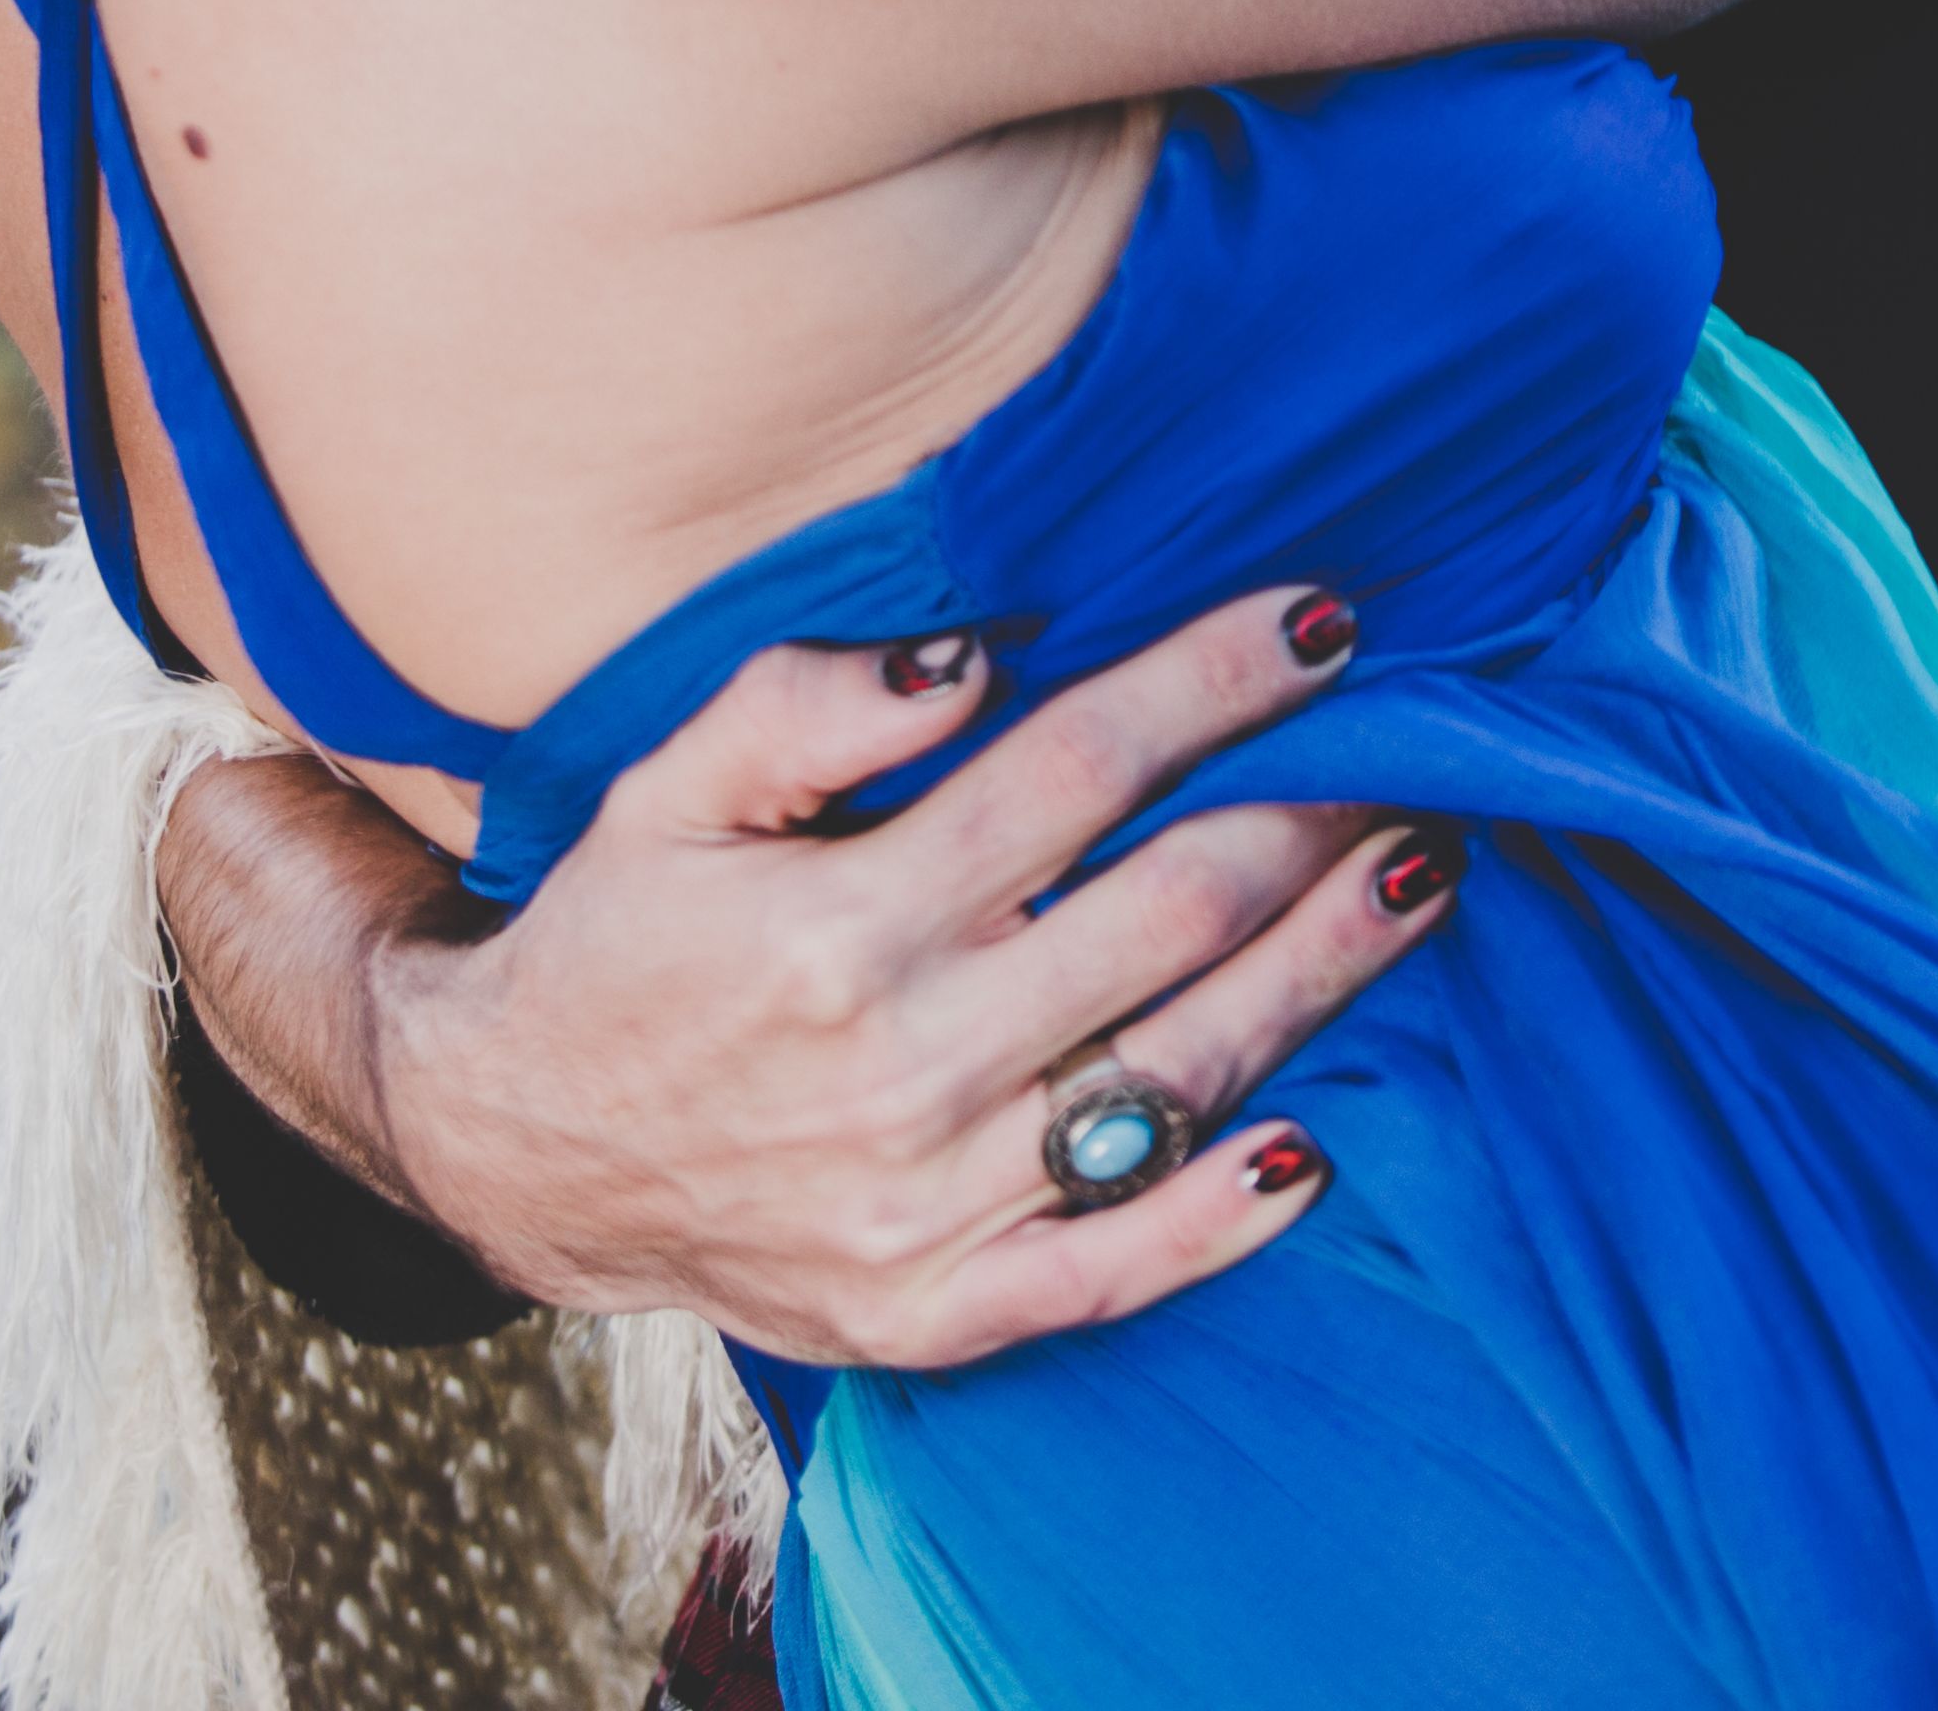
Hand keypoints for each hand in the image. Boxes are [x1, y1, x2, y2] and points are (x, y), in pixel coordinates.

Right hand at [306, 590, 1448, 1365]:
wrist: (517, 1154)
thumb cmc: (621, 939)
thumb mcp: (666, 789)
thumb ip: (805, 704)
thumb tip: (974, 655)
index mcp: (841, 923)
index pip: (1080, 770)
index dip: (1216, 684)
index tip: (1327, 627)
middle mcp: (898, 1066)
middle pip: (1168, 912)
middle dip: (1307, 809)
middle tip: (1412, 741)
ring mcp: (922, 1204)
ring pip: (1176, 1076)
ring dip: (1320, 973)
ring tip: (1421, 876)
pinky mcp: (932, 1310)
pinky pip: (1107, 1271)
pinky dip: (1220, 1220)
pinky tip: (1313, 1149)